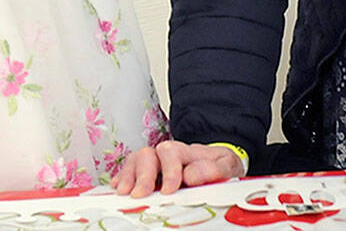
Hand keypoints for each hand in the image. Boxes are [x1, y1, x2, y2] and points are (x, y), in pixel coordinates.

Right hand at [111, 140, 242, 196]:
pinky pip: (129, 168)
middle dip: (143, 175)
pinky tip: (117, 187)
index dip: (169, 171)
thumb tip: (190, 175)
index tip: (169, 190)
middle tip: (140, 194)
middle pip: (149, 154)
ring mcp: (156, 161)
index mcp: (188, 151)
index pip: (173, 153)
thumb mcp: (227, 166)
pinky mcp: (147, 170)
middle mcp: (168, 153)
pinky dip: (121, 176)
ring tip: (125, 192)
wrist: (219, 164)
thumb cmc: (220, 166)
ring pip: (136, 159)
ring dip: (129, 175)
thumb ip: (213, 169)